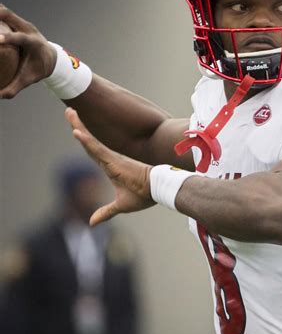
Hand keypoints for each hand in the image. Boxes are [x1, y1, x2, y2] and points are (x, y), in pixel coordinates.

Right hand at [0, 4, 56, 98]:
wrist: (50, 57)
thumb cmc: (37, 69)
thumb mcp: (29, 79)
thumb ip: (14, 88)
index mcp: (34, 43)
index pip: (21, 38)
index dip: (9, 37)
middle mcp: (28, 29)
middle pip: (11, 17)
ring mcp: (22, 22)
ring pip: (5, 12)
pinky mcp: (15, 20)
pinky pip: (2, 13)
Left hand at [65, 107, 155, 225]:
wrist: (159, 189)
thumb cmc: (144, 195)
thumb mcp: (120, 206)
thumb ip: (106, 212)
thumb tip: (92, 223)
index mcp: (111, 166)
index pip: (93, 150)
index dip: (84, 139)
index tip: (76, 128)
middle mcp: (110, 159)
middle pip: (89, 141)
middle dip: (78, 125)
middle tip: (69, 111)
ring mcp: (111, 158)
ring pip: (90, 141)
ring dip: (79, 126)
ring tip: (69, 112)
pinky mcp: (114, 161)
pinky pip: (97, 149)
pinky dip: (86, 140)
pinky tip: (77, 132)